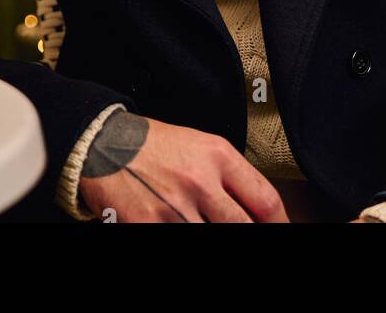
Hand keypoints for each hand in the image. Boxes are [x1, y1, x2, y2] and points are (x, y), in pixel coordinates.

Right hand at [78, 113, 289, 222]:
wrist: (103, 144)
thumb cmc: (153, 145)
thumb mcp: (199, 146)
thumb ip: (228, 176)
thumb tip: (254, 210)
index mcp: (217, 156)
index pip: (265, 200)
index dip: (281, 224)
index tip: (282, 231)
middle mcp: (200, 181)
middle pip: (244, 228)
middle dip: (251, 236)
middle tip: (250, 235)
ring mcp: (174, 208)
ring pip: (213, 237)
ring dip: (213, 235)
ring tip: (203, 223)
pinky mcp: (147, 226)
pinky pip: (178, 242)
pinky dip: (184, 237)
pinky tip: (179, 227)